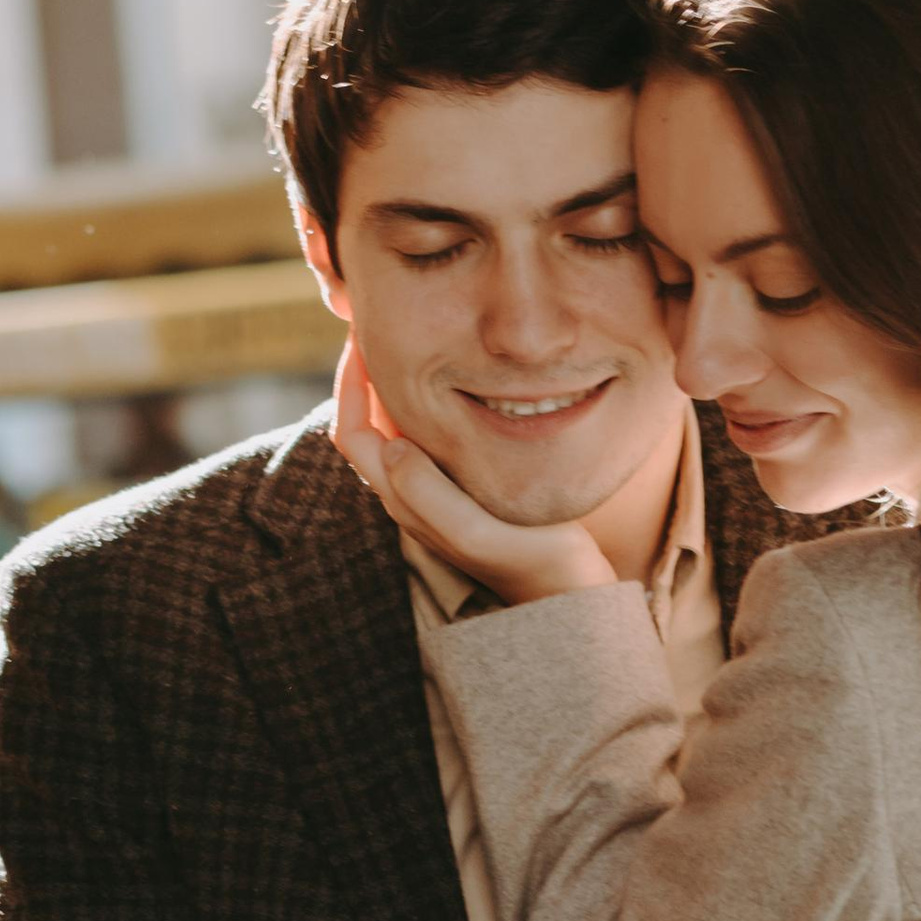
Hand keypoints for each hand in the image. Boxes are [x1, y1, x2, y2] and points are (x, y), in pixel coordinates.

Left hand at [329, 344, 612, 602]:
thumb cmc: (533, 562)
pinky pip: (430, 435)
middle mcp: (411, 495)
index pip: (353, 434)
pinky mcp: (464, 488)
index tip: (364, 337)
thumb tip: (392, 444)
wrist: (571, 597)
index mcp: (406, 501)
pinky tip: (460, 378)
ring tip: (416, 339)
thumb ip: (430, 495)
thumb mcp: (478, 531)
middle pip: (367, 425)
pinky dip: (430, 400)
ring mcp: (436, 493)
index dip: (349, 384)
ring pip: (397, 428)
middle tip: (385, 323)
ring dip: (396, 384)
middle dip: (367, 375)